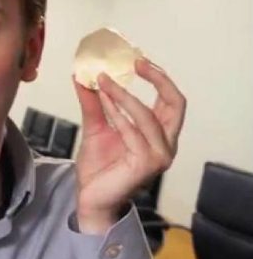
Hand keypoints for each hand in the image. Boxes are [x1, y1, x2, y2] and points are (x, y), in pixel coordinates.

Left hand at [72, 57, 185, 233]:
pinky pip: (132, 131)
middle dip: (158, 79)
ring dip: (124, 94)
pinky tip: (103, 99)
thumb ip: (94, 103)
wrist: (90, 198)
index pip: (173, 101)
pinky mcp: (145, 164)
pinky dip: (117, 112)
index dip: (160, 78)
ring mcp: (159, 156)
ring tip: (102, 80)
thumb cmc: (99, 166)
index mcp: (160, 135)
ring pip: (148, 115)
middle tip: (134, 63)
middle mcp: (166, 145)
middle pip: (176, 104)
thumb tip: (83, 76)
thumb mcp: (96, 127)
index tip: (138, 60)